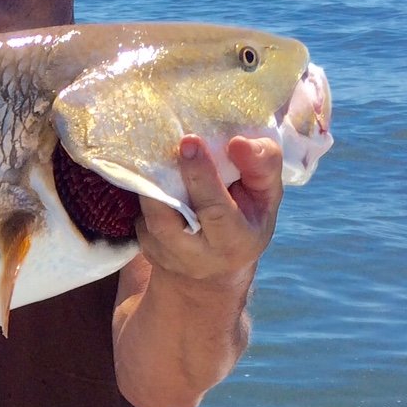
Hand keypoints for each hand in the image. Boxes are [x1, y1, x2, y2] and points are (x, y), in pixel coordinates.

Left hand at [133, 135, 282, 287]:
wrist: (216, 266)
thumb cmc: (247, 219)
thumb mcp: (267, 197)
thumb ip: (262, 167)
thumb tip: (238, 141)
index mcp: (235, 241)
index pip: (214, 211)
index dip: (201, 176)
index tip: (191, 141)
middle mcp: (196, 256)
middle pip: (165, 221)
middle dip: (162, 180)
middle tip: (167, 146)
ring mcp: (165, 256)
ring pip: (147, 217)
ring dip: (150, 184)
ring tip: (160, 154)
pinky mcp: (146, 248)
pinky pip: (139, 216)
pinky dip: (145, 192)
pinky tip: (156, 175)